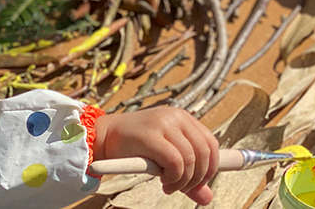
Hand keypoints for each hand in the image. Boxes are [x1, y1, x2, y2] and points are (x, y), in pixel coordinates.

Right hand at [93, 106, 218, 204]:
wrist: (102, 137)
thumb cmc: (134, 147)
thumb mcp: (165, 159)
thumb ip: (187, 174)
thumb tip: (207, 198)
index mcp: (182, 118)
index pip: (211, 143)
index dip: (211, 167)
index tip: (200, 183)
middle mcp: (175, 117)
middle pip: (205, 152)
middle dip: (198, 177)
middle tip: (183, 188)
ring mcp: (163, 124)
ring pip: (191, 159)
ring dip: (184, 181)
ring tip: (170, 186)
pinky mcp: (150, 136)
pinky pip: (176, 163)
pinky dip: (174, 178)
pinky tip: (163, 182)